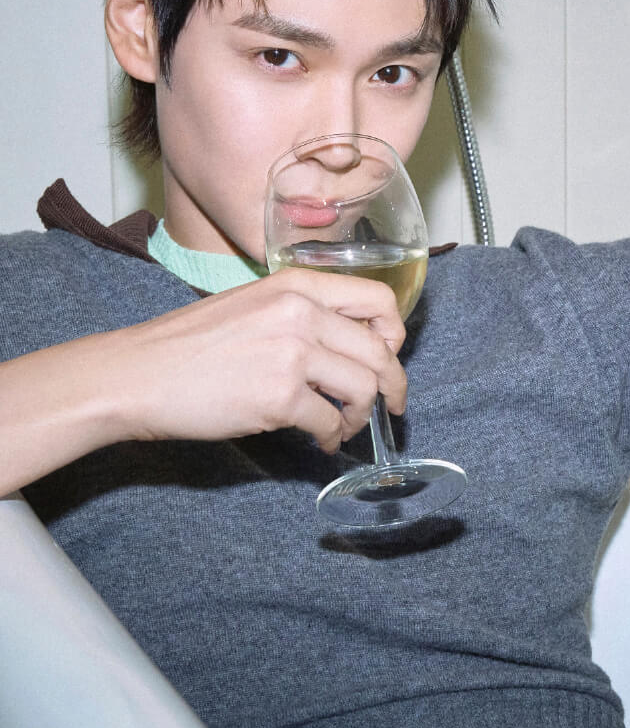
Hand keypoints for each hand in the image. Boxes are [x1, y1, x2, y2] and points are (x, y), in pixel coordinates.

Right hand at [109, 267, 406, 452]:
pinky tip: (322, 441)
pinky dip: (333, 438)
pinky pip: (330, 422)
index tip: (390, 356)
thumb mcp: (253, 304)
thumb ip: (304, 314)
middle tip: (391, 405)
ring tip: (343, 427)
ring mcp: (292, 355)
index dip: (395, 333)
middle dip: (393, 385)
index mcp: (297, 286)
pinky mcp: (279, 398)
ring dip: (360, 415)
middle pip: (380, 351)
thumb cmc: (190, 345)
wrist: (137, 374)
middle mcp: (301, 314)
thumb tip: (353, 343)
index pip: (378, 299)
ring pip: (363, 389)